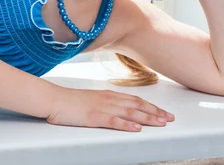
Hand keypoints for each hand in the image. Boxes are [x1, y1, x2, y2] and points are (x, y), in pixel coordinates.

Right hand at [47, 88, 174, 130]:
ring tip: (160, 123)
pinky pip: (113, 121)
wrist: (54, 99)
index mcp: (108, 95)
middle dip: (155, 112)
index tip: (163, 112)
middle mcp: (108, 99)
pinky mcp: (93, 117)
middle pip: (136, 105)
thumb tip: (117, 109)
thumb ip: (105, 103)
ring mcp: (101, 108)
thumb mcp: (91, 99)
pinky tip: (136, 128)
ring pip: (129, 113)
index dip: (151, 106)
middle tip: (169, 119)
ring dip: (146, 118)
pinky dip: (126, 125)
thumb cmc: (70, 101)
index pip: (135, 100)